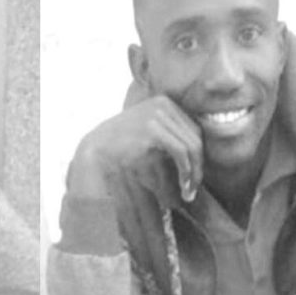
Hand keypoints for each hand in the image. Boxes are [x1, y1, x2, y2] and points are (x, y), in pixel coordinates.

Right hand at [70, 95, 202, 204]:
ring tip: (189, 192)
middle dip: (199, 167)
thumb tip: (201, 154)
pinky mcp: (152, 130)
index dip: (199, 155)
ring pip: (192, 146)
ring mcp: (157, 115)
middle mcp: (162, 104)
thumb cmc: (123, 146)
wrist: (94, 150)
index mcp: (164, 102)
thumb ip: (171, 134)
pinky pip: (181, 152)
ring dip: (194, 174)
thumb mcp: (150, 132)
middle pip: (196, 137)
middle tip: (194, 189)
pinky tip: (183, 186)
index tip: (195, 177)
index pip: (194, 130)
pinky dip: (187, 171)